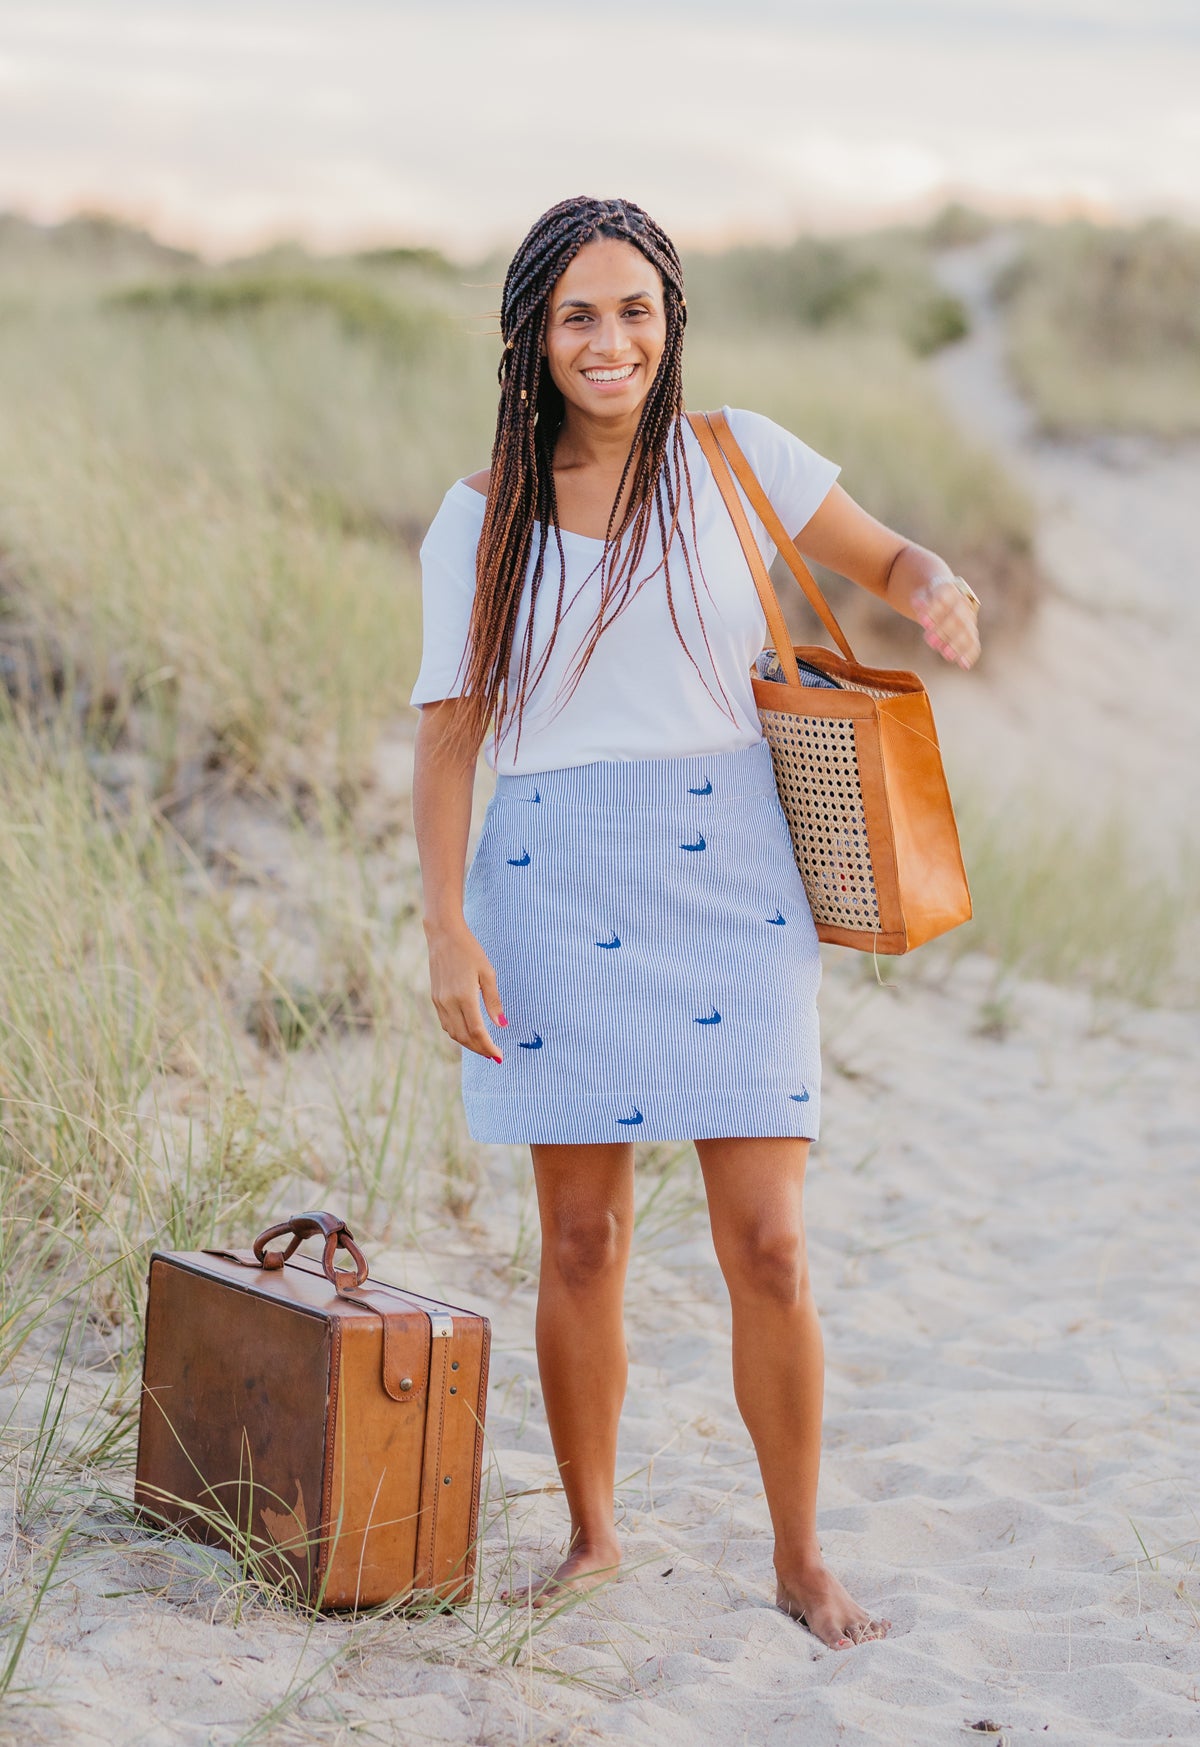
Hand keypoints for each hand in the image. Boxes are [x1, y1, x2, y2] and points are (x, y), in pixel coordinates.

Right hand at [425, 919, 506, 1062]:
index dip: (489, 1046)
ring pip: (453, 1033)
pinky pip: (446, 1023)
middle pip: (464, 1037)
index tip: (499, 1055)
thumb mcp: (487, 973)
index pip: (477, 1031)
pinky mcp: (435, 998)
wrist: (443, 936)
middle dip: (480, 1049)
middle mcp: (449, 1002)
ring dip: (468, 1043)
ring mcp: (439, 1002)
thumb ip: (494, 1001)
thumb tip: (502, 1025)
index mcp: (464, 996)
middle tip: (493, 1055)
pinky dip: (458, 1033)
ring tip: (483, 1047)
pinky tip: (468, 1033)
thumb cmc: (470, 951)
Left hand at [911, 574, 980, 669]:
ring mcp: (968, 618)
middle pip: (957, 617)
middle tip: (930, 641)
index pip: (945, 598)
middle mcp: (962, 603)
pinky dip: (970, 654)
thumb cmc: (928, 597)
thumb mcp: (920, 595)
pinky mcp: (970, 633)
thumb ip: (920, 601)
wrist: (942, 597)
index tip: (922, 622)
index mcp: (950, 589)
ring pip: (967, 631)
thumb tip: (917, 605)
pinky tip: (964, 665)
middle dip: (944, 630)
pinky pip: (974, 644)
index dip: (935, 610)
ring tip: (946, 655)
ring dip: (957, 644)